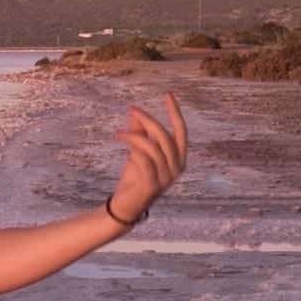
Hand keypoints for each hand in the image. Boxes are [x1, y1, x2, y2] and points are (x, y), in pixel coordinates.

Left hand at [110, 92, 187, 219]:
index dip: (175, 113)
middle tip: (132, 110)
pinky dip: (134, 152)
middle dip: (148, 120)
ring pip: (153, 148)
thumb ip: (139, 133)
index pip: (181, 132)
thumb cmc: (134, 178)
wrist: (125, 206)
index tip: (168, 95)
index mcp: (179, 159)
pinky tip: (125, 149)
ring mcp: (166, 178)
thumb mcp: (137, 152)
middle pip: (165, 137)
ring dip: (134, 136)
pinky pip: (144, 161)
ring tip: (118, 133)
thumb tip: (133, 112)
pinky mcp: (152, 186)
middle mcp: (177, 168)